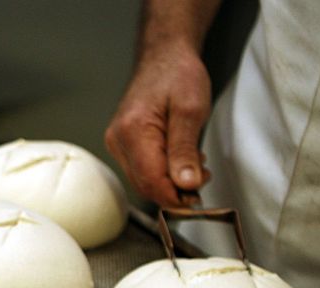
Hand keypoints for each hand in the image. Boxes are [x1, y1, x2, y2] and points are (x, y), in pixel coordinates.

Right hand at [104, 41, 212, 207]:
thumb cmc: (178, 75)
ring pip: (143, 181)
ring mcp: (117, 144)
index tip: (198, 199)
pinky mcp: (123, 145)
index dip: (175, 197)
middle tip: (202, 180)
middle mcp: (118, 141)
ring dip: (170, 183)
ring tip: (195, 166)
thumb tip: (186, 185)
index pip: (151, 181)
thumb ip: (186, 150)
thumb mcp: (191, 110)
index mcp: (132, 132)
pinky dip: (163, 173)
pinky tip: (179, 160)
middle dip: (174, 191)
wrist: (164, 56)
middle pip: (145, 185)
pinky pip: (141, 170)